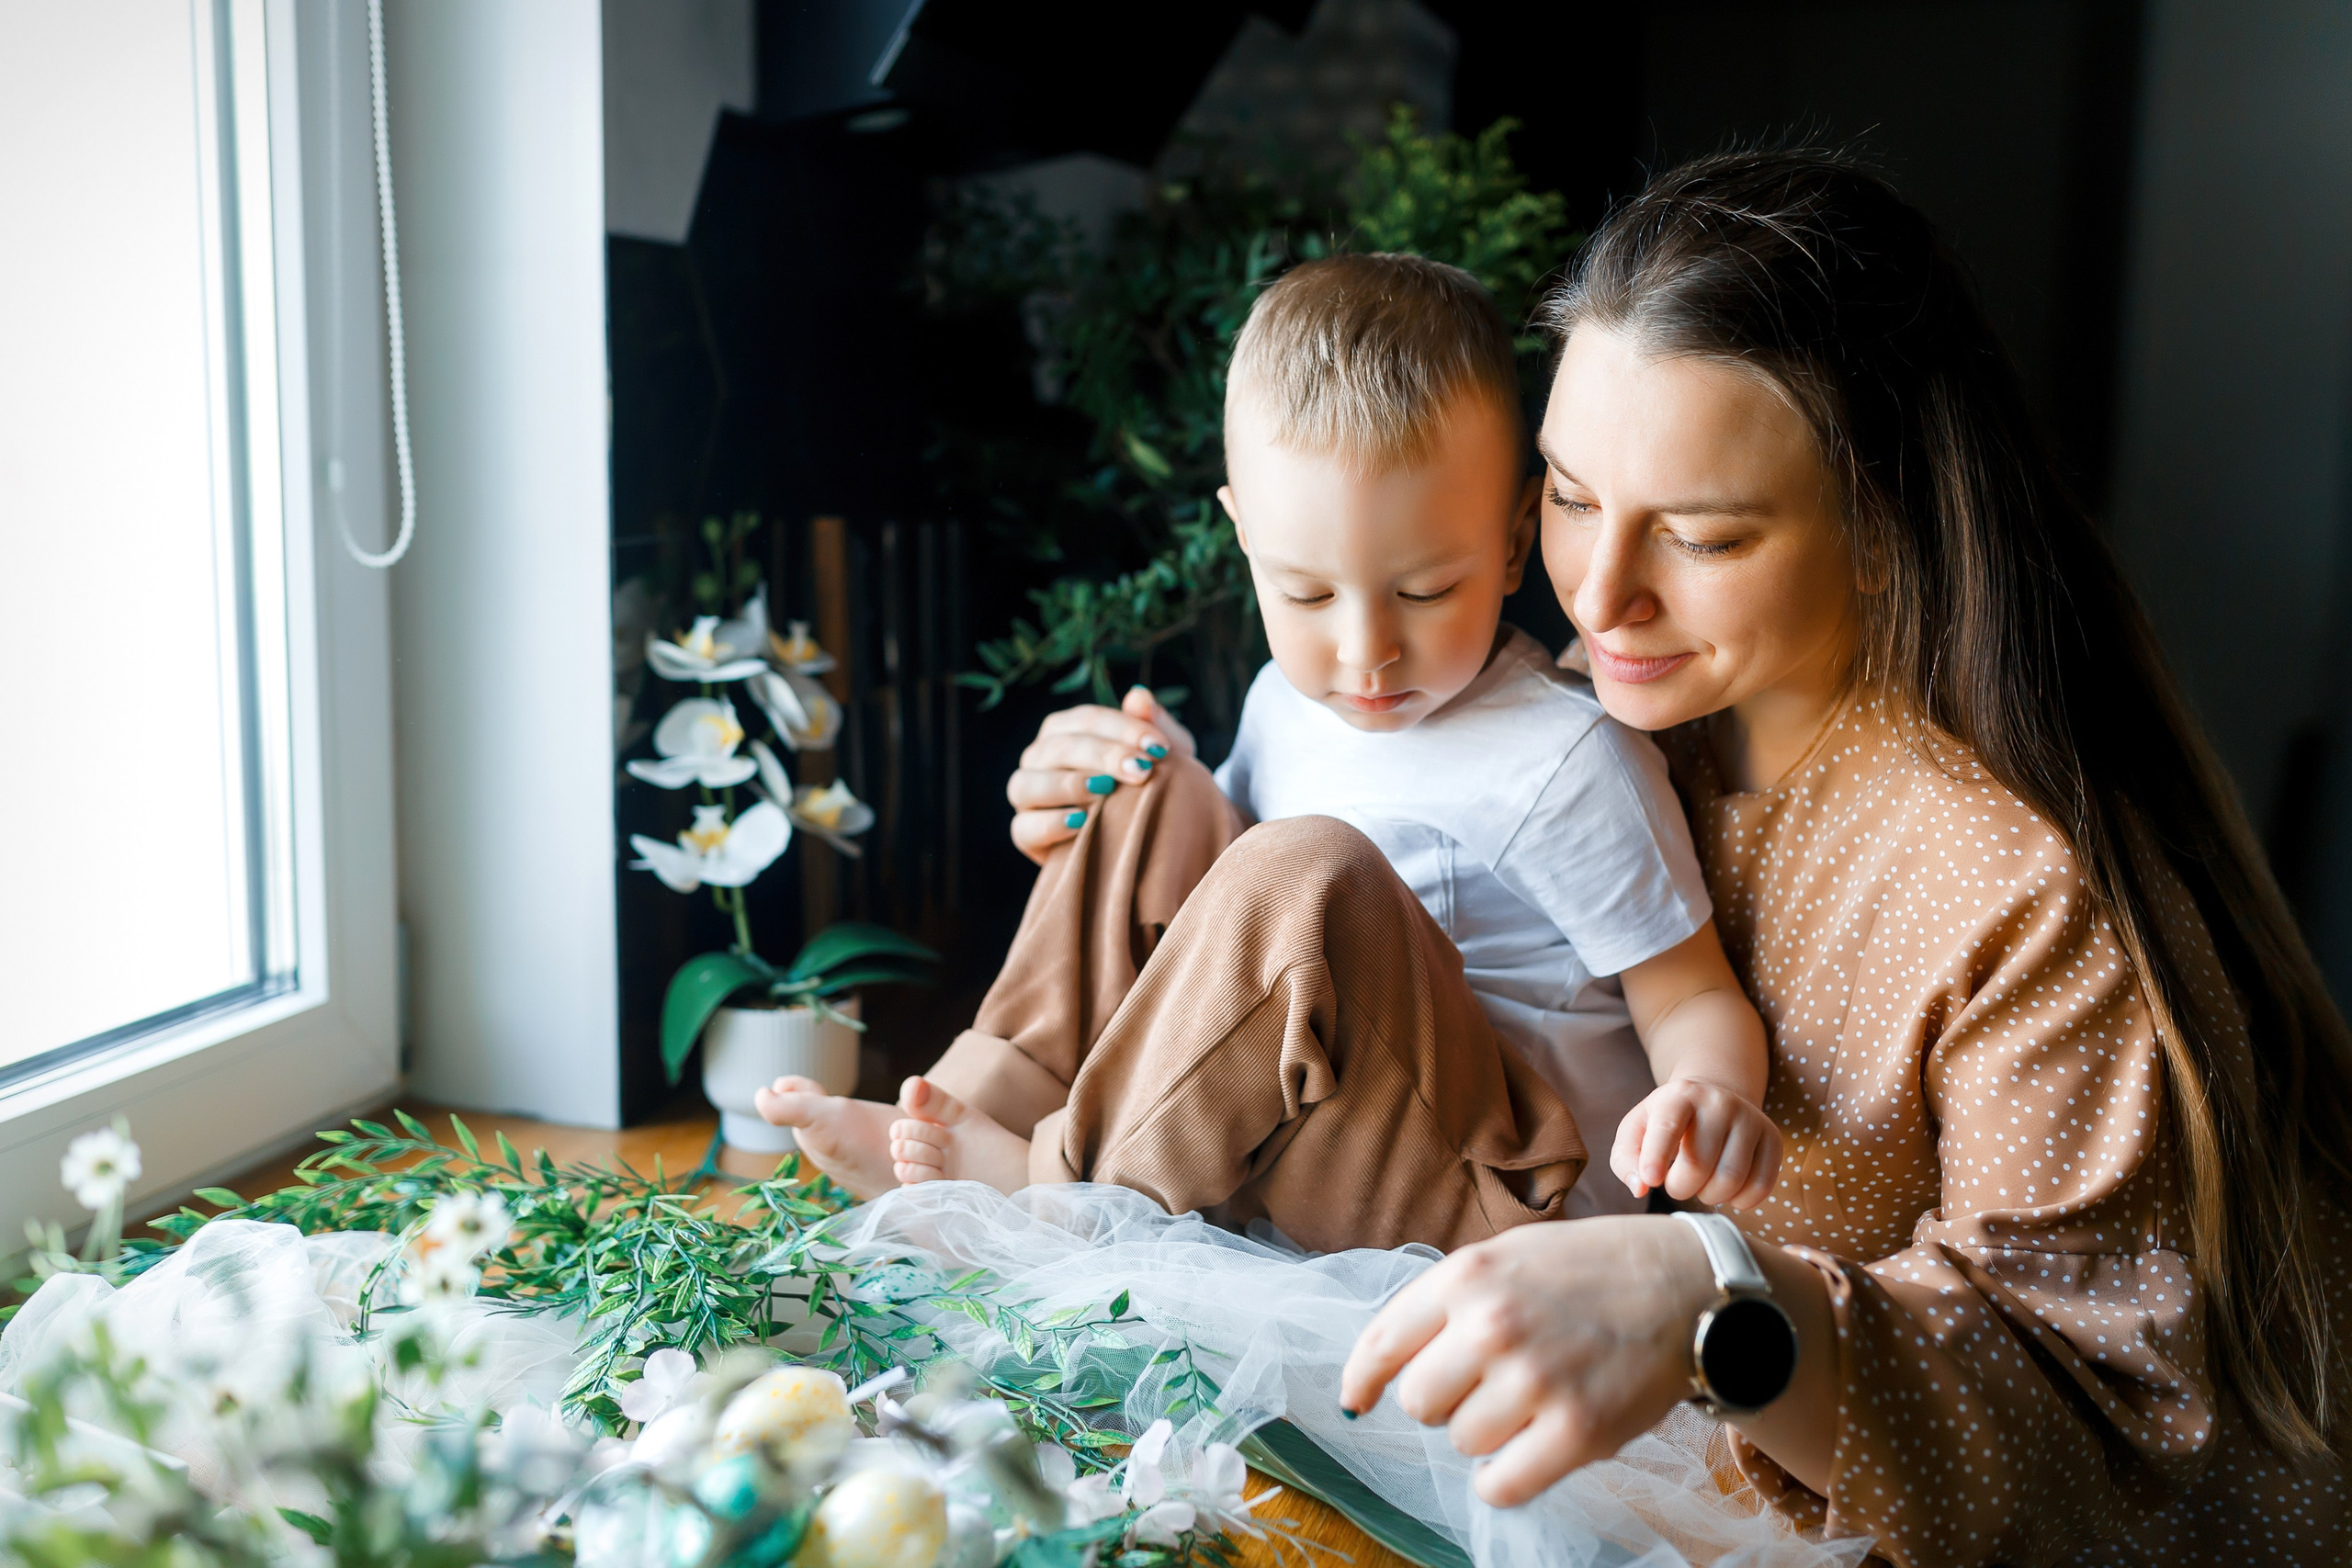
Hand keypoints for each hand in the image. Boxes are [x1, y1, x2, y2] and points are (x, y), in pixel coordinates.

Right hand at [1007, 687, 1195, 863]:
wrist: (1137, 839)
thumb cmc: (1145, 788)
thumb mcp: (1158, 758)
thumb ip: (1154, 726)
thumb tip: (1139, 696)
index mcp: (1064, 730)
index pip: (1087, 719)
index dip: (1124, 728)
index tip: (1159, 747)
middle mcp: (1038, 758)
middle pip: (1060, 747)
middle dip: (1104, 756)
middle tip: (1142, 770)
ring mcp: (1027, 795)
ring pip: (1028, 783)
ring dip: (1068, 785)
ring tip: (1105, 791)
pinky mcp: (1026, 834)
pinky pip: (1025, 827)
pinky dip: (1051, 823)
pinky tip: (1081, 823)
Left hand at [1338, 1217, 1714, 1504]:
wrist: (1680, 1285)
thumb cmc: (1586, 1273)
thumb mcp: (1506, 1257)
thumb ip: (1447, 1302)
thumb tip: (1380, 1370)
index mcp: (1467, 1277)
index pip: (1383, 1344)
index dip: (1362, 1381)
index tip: (1357, 1402)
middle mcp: (1492, 1325)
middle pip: (1419, 1401)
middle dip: (1444, 1400)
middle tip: (1488, 1383)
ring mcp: (1535, 1379)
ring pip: (1462, 1442)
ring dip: (1485, 1432)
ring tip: (1527, 1401)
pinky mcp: (1577, 1429)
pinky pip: (1502, 1484)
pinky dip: (1504, 1479)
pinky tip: (1526, 1453)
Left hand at [1611, 1075, 1781, 1208]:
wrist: (1715, 1097)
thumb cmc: (1668, 1122)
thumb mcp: (1637, 1129)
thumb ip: (1626, 1159)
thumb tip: (1640, 1187)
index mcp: (1680, 1095)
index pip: (1667, 1128)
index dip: (1655, 1158)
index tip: (1651, 1181)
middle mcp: (1720, 1102)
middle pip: (1699, 1165)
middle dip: (1680, 1187)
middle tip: (1676, 1184)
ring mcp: (1751, 1119)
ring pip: (1730, 1180)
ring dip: (1708, 1196)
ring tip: (1700, 1185)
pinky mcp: (1773, 1139)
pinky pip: (1760, 1187)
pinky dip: (1739, 1201)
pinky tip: (1727, 1189)